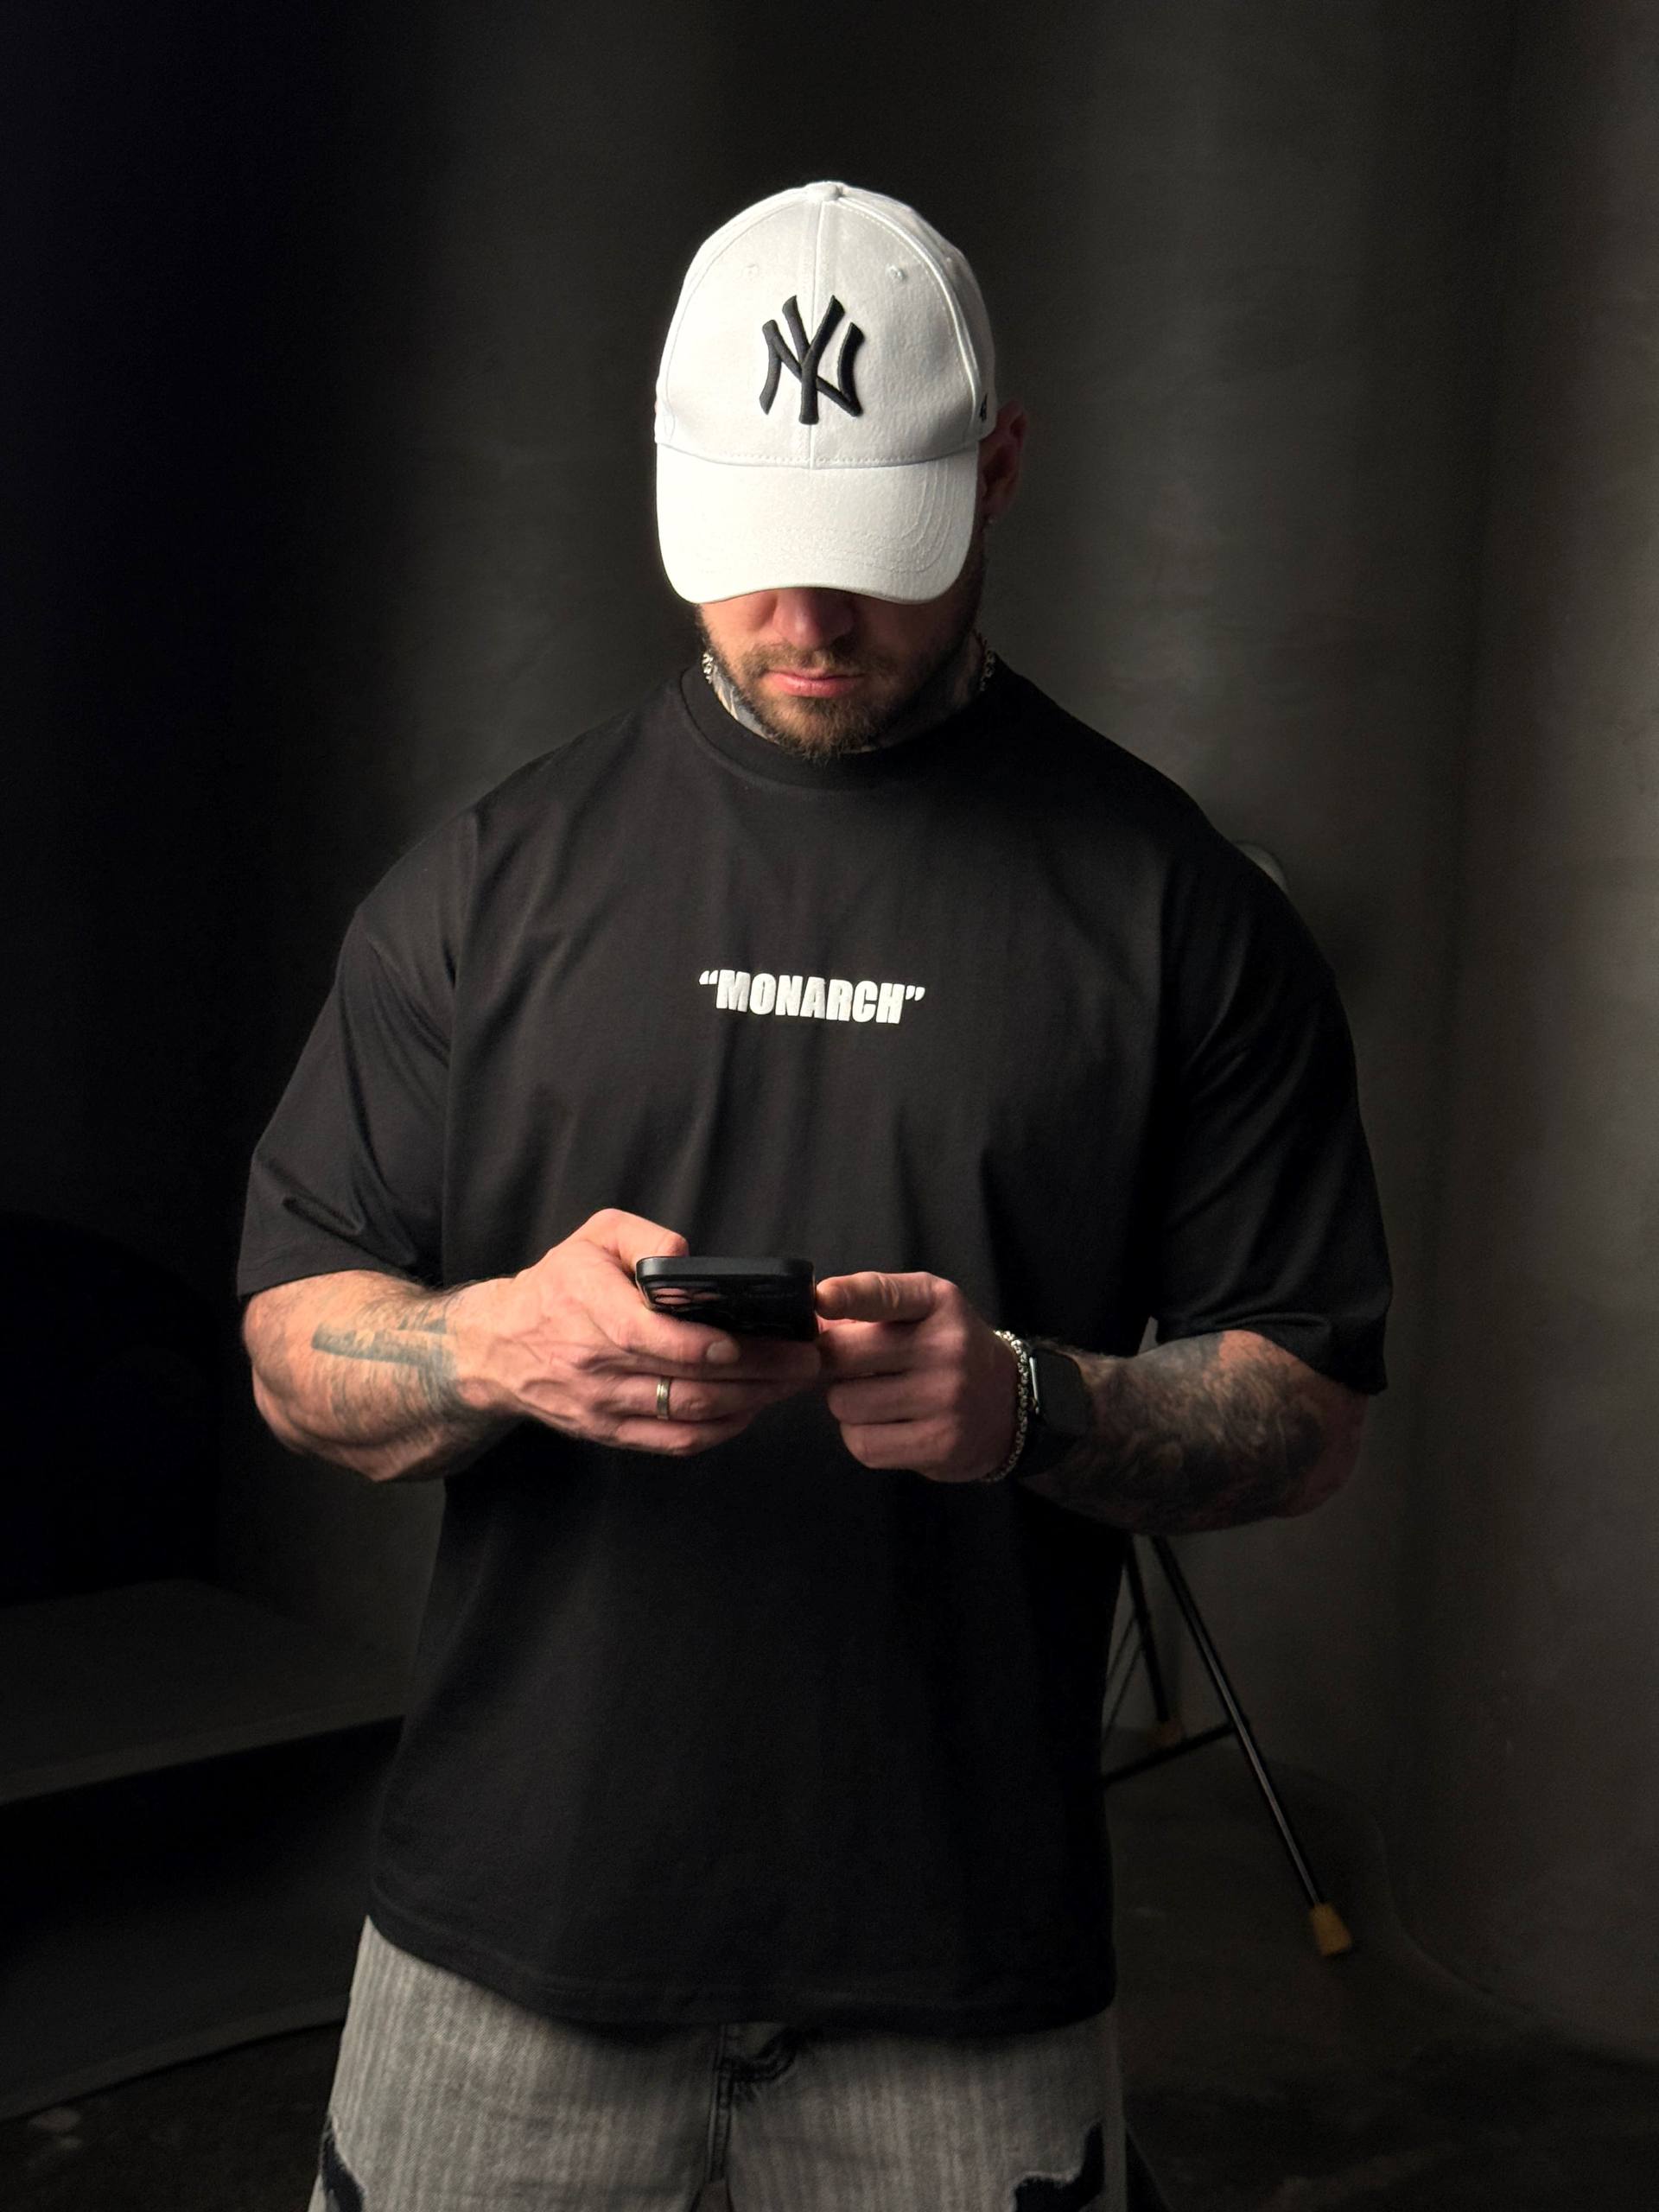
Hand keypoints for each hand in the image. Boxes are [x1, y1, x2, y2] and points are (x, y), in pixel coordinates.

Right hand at [463, 1209, 822, 1455]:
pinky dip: (719, 1432)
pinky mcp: (609, 1433)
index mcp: (591, 1310)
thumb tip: (684, 1256)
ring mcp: (603, 1405)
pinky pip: (672, 1442)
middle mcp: (596, 1364)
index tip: (749, 1341)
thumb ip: (640, 1236)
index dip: (704, 1346)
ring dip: (749, 1403)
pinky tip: (752, 1410)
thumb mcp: (593, 1237)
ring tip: (792, 1383)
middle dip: (757, 1374)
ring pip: (686, 1415)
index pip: (652, 1338)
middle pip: (687, 1381)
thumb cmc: (558, 1284)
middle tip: (807, 1361)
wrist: (499, 1347)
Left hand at [814, 1270, 1019, 1482]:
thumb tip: (809, 1330)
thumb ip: (867, 1307)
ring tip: (875, 1398)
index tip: (821, 1300)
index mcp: (938, 1302)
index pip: (884, 1294)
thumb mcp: (922, 1309)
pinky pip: (862, 1443)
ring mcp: (946, 1398)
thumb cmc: (947, 1349)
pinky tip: (886, 1426)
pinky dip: (861, 1437)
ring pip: (844, 1403)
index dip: (847, 1297)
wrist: (1008, 1404)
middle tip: (849, 1368)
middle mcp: (947, 1347)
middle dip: (829, 1362)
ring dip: (846, 1403)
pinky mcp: (940, 1444)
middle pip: (843, 1355)